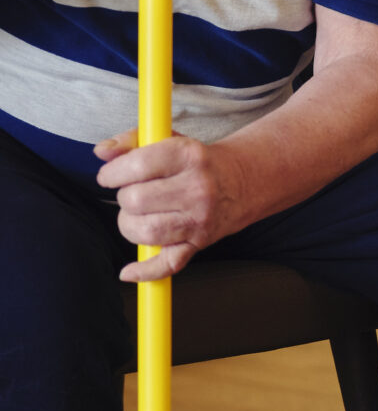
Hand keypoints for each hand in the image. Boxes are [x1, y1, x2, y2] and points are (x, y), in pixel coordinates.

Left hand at [94, 129, 251, 281]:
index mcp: (189, 156)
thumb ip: (132, 140)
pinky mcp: (199, 242)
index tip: (110, 175)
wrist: (242, 181)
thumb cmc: (198, 162)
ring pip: (144, 232)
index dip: (113, 172)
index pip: (137, 165)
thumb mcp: (170, 139)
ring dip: (130, 225)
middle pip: (135, 201)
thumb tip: (102, 152)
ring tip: (138, 215)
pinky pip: (168, 264)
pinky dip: (144, 271)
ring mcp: (200, 219)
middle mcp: (198, 188)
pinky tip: (129, 270)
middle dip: (124, 198)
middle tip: (133, 193)